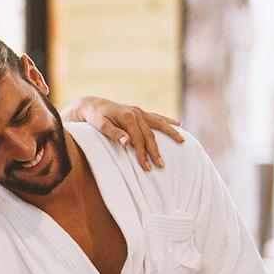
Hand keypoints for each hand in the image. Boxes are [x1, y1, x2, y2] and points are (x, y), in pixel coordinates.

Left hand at [61, 96, 184, 170]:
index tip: (146, 167)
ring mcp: (139, 112)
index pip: (138, 139)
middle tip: (161, 165)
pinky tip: (179, 124)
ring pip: (158, 123)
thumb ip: (114, 134)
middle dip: (155, 151)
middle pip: (149, 134)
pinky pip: (157, 117)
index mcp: (127, 117)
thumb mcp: (101, 126)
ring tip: (182, 141)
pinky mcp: (139, 112)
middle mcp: (136, 113)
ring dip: (170, 133)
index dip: (142, 154)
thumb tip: (127, 142)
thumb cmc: (95, 118)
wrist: (92, 105)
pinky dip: (168, 121)